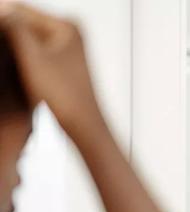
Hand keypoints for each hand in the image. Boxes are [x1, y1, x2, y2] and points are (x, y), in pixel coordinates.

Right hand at [0, 2, 98, 130]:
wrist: (83, 123)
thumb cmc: (63, 95)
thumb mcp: (32, 57)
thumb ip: (15, 28)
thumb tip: (2, 6)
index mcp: (67, 25)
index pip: (21, 10)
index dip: (1, 20)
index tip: (0, 42)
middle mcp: (71, 33)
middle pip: (26, 24)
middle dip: (8, 32)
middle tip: (7, 56)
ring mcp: (69, 47)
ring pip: (29, 39)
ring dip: (14, 45)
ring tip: (13, 63)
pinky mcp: (64, 62)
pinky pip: (36, 51)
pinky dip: (23, 56)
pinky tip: (16, 65)